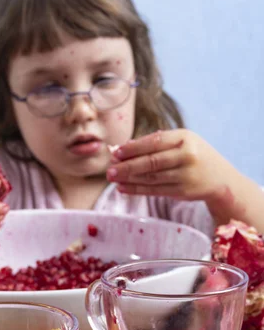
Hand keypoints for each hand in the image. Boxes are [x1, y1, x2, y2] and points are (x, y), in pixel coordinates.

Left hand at [106, 129, 239, 203]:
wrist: (220, 178)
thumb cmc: (193, 155)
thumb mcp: (182, 142)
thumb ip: (156, 143)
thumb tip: (123, 148)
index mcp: (185, 138)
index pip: (154, 142)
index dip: (133, 148)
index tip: (116, 152)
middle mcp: (186, 156)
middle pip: (151, 162)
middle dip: (127, 166)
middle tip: (109, 169)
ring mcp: (185, 175)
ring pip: (151, 178)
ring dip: (129, 179)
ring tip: (113, 179)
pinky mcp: (182, 191)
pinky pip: (155, 190)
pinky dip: (137, 190)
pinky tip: (123, 188)